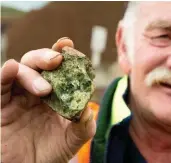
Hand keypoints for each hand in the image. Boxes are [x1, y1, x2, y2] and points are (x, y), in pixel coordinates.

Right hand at [1, 38, 95, 162]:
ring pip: (21, 71)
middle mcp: (37, 92)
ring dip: (32, 73)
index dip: (63, 54)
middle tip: (58, 59)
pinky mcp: (2, 107)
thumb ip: (83, 125)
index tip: (68, 44)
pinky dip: (5, 75)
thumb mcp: (73, 139)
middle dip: (47, 56)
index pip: (59, 69)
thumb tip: (87, 108)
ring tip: (45, 90)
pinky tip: (11, 68)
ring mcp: (19, 98)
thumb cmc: (53, 152)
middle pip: (38, 63)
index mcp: (56, 94)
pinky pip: (1, 87)